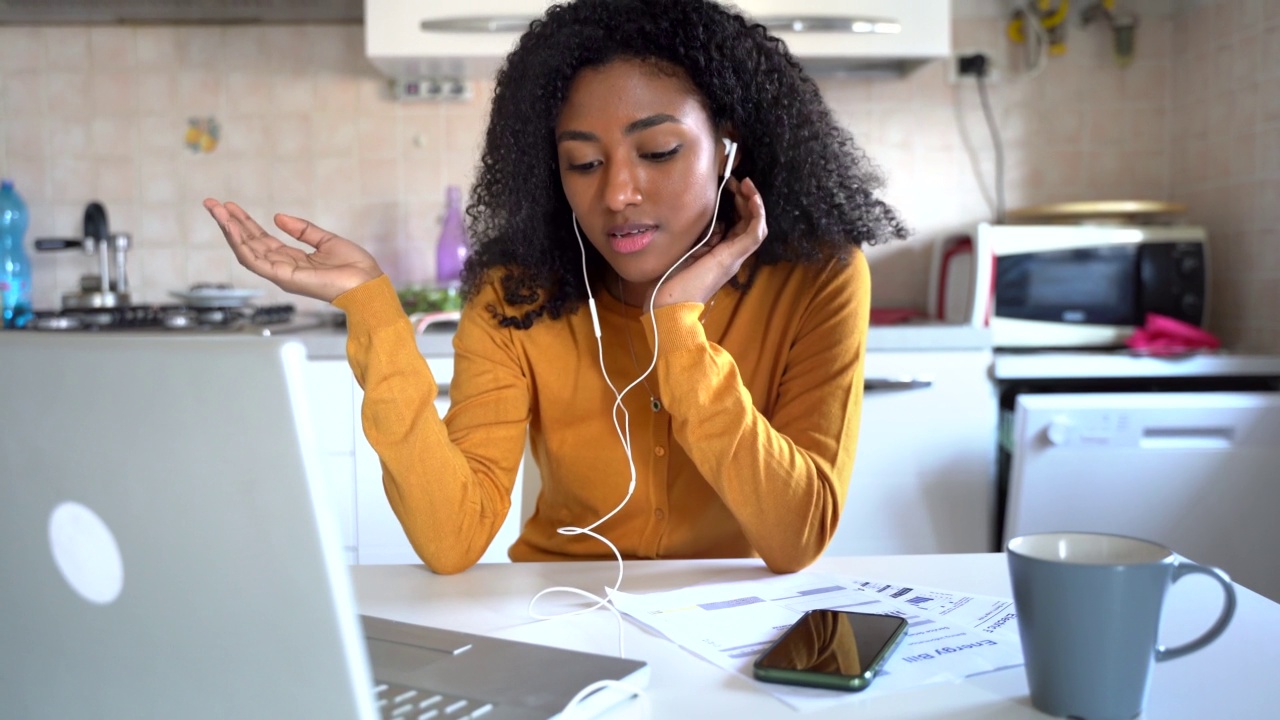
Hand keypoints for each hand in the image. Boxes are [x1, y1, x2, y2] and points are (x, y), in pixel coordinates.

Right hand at [203, 199, 384, 302]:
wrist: (367, 283)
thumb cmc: (354, 267)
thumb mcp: (326, 240)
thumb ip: (302, 229)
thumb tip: (277, 216)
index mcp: (292, 259)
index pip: (261, 239)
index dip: (244, 222)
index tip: (229, 206)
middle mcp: (282, 267)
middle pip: (248, 243)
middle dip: (229, 223)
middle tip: (211, 204)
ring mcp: (280, 274)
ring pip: (246, 251)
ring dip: (229, 230)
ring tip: (215, 211)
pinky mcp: (283, 277)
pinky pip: (255, 260)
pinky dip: (240, 243)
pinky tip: (230, 227)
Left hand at [651, 176, 766, 307]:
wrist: (669, 306)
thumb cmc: (669, 282)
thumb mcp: (682, 249)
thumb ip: (693, 234)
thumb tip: (694, 214)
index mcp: (720, 253)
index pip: (737, 225)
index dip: (736, 203)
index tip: (726, 185)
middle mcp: (731, 255)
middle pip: (749, 222)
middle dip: (745, 198)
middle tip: (736, 180)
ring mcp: (734, 257)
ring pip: (756, 226)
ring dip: (754, 203)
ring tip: (746, 185)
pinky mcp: (733, 258)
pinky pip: (755, 234)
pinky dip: (757, 214)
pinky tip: (751, 198)